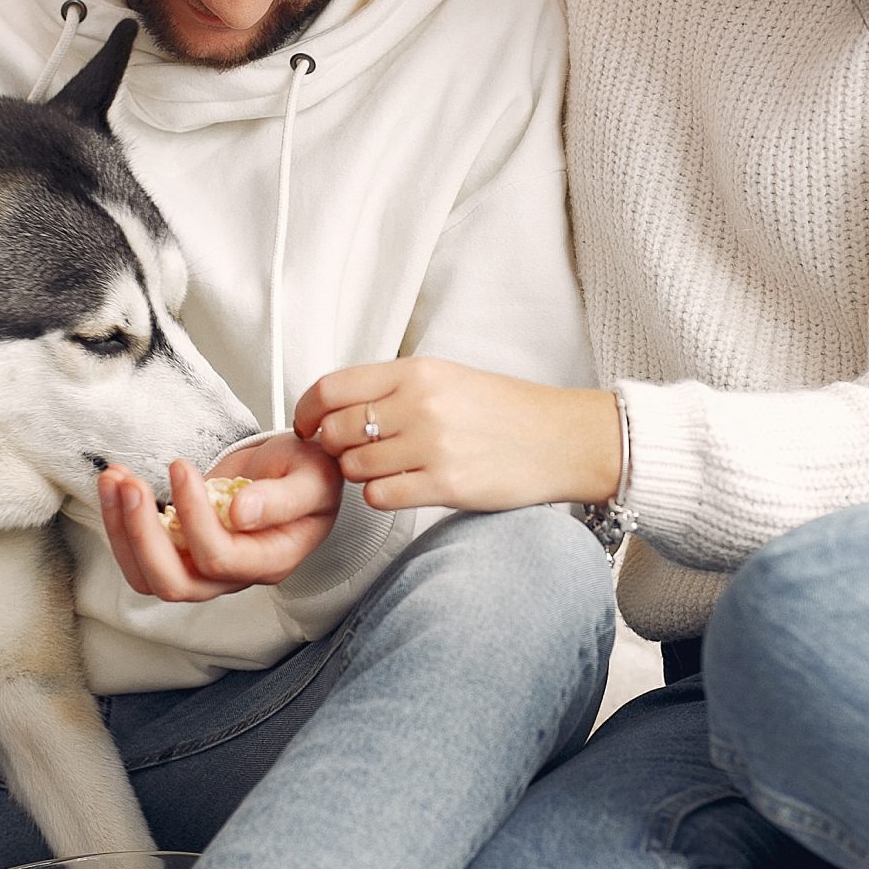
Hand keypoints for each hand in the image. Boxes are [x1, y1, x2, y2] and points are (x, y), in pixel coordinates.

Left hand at [98, 432, 341, 603]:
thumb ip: (284, 499)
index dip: (193, 518)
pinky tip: (116, 484)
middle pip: (174, 583)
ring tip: (114, 480)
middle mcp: (233, 575)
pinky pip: (139, 554)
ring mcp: (203, 567)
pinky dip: (119, 521)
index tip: (181, 468)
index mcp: (271, 560)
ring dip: (121, 530)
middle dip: (142, 535)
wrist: (293, 472)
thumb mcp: (313, 477)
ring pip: (148, 575)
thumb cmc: (309, 475)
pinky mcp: (181, 550)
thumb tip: (241, 514)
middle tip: (130, 485)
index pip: (220, 558)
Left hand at [293, 358, 619, 511]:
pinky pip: (380, 496)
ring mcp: (432, 445)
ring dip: (359, 473)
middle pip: (336, 431)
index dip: (307, 412)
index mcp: (416, 371)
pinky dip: (381, 495)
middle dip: (332, 447)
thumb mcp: (446, 377)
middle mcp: (420, 404)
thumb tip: (334, 406)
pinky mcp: (446, 484)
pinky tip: (403, 486)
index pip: (331, 389)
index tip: (307, 425)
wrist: (562, 439)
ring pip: (354, 467)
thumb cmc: (505, 411)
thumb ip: (392, 387)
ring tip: (387, 468)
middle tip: (348, 452)